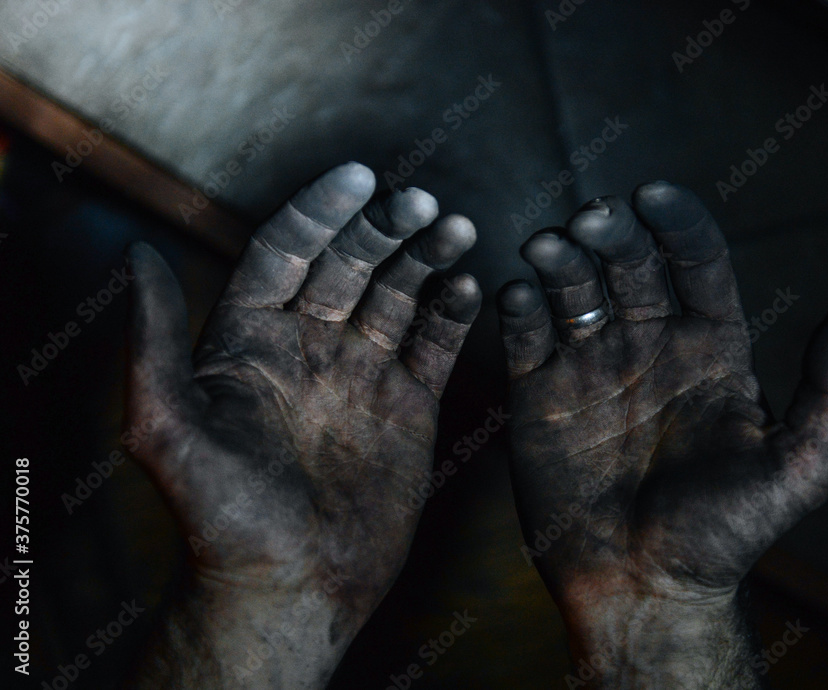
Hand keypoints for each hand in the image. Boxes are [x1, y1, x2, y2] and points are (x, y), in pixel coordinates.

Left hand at [125, 163, 480, 686]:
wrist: (290, 587)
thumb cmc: (222, 516)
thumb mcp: (168, 427)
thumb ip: (153, 341)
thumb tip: (136, 254)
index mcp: (251, 338)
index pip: (286, 250)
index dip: (320, 210)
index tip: (360, 177)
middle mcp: (309, 346)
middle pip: (351, 264)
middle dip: (386, 229)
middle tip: (423, 203)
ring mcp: (362, 373)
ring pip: (399, 295)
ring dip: (428, 258)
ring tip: (458, 228)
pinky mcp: (408, 405)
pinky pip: (434, 345)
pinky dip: (453, 312)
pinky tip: (470, 284)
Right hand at [497, 183, 827, 687]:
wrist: (643, 590)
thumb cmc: (723, 536)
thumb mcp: (800, 466)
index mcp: (710, 347)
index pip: (696, 262)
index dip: (677, 223)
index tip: (653, 195)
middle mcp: (648, 343)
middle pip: (627, 262)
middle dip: (609, 231)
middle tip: (590, 220)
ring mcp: (589, 364)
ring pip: (571, 287)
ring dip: (557, 257)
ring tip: (546, 247)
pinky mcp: (538, 392)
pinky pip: (525, 336)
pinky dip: (517, 307)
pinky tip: (516, 294)